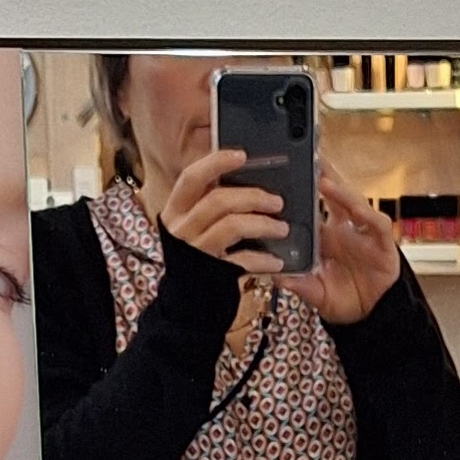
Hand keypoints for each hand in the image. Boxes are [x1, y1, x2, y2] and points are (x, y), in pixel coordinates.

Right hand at [160, 143, 293, 266]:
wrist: (186, 304)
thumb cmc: (197, 256)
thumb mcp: (193, 225)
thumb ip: (209, 203)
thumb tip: (243, 176)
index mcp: (176, 211)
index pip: (191, 178)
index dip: (215, 162)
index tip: (242, 155)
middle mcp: (182, 229)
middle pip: (218, 200)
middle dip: (253, 197)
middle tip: (277, 201)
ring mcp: (197, 252)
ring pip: (233, 226)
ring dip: (264, 224)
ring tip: (283, 229)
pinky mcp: (213, 274)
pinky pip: (243, 260)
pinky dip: (263, 260)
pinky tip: (277, 261)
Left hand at [297, 163, 401, 324]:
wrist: (370, 316)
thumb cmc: (342, 300)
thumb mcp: (315, 293)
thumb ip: (299, 285)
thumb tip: (277, 276)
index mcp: (326, 236)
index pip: (313, 206)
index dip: (303, 189)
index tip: (286, 174)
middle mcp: (345, 229)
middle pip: (334, 195)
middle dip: (323, 175)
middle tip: (307, 157)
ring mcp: (365, 233)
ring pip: (354, 203)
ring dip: (340, 190)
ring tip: (323, 179)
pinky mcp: (383, 243)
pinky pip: (377, 224)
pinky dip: (367, 214)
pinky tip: (356, 208)